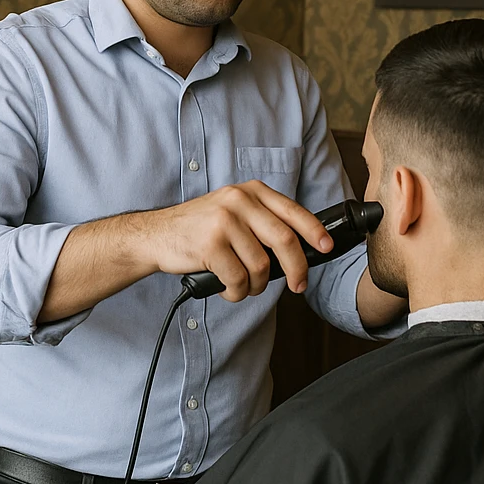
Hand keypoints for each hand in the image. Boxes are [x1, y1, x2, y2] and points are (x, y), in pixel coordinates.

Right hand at [144, 181, 333, 302]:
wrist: (157, 235)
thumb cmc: (201, 229)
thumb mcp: (234, 212)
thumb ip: (263, 222)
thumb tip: (302, 249)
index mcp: (250, 191)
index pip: (292, 211)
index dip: (314, 232)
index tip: (327, 247)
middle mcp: (239, 201)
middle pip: (284, 240)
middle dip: (297, 269)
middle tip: (298, 285)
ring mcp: (223, 221)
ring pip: (261, 266)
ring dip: (256, 286)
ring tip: (243, 285)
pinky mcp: (210, 244)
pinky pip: (238, 279)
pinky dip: (236, 292)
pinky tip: (226, 288)